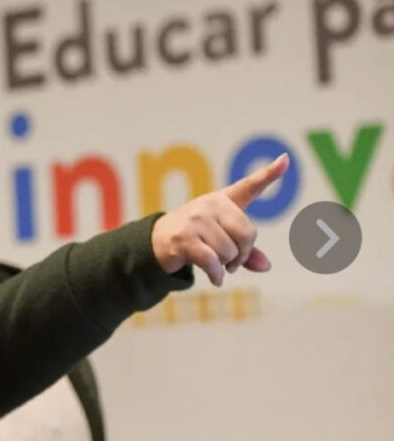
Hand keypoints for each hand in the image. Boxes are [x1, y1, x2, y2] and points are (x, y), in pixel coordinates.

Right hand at [151, 153, 288, 286]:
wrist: (156, 242)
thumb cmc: (194, 237)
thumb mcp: (221, 239)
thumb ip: (245, 251)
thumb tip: (266, 266)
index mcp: (223, 200)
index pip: (249, 185)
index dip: (269, 173)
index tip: (285, 160)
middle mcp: (210, 205)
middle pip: (247, 234)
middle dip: (242, 254)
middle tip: (232, 262)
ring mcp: (196, 220)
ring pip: (229, 252)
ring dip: (225, 266)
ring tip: (215, 265)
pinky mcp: (185, 239)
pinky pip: (213, 262)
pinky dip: (217, 275)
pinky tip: (216, 280)